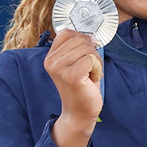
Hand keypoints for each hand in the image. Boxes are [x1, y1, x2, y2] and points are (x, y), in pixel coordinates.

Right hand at [44, 29, 103, 146]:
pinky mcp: (71, 76)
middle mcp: (51, 62)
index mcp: (50, 57)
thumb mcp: (75, 64)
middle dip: (91, 53)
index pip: (67, 33)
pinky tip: (91, 80)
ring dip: (95, 62)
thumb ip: (76, 48)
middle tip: (88, 70)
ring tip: (89, 75)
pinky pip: (91, 59)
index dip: (82, 39)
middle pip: (79, 39)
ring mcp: (59, 69)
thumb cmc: (81, 88)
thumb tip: (90, 35)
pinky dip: (96, 69)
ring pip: (87, 49)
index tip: (87, 53)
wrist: (80, 113)